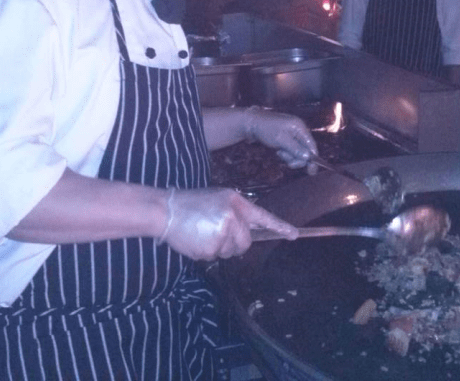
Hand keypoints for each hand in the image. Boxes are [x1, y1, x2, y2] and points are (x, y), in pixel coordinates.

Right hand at [159, 187, 297, 259]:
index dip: (280, 226)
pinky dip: (206, 252)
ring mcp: (223, 232)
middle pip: (245, 243)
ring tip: (202, 232)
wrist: (165, 209)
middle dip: (233, 243)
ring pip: (230, 252)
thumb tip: (248, 233)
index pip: (263, 216)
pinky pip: (215, 258)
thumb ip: (236, 214)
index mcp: (236, 202)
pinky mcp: (212, 246)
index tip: (294, 235)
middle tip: (214, 232)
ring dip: (218, 248)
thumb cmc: (191, 205)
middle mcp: (233, 216)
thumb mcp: (218, 200)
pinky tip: (195, 239)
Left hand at [244, 107, 318, 172]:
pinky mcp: (286, 139)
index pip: (311, 145)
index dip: (313, 159)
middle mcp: (298, 130)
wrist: (250, 123)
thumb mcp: (281, 140)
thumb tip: (308, 157)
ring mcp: (292, 135)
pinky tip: (277, 150)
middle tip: (287, 162)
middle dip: (296, 158)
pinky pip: (290, 150)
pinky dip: (284, 153)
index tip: (312, 171)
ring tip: (279, 152)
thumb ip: (295, 149)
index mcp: (299, 127)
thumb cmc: (265, 129)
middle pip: (305, 150)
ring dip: (288, 156)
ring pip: (297, 152)